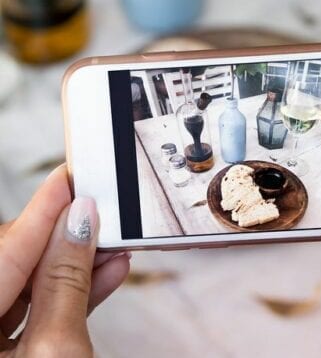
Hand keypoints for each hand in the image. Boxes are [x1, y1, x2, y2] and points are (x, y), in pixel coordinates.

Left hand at [0, 165, 129, 356]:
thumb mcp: (60, 353)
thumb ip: (66, 282)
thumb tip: (79, 223)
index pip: (3, 252)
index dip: (40, 211)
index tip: (68, 178)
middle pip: (11, 265)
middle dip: (60, 239)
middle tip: (96, 213)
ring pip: (25, 288)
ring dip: (72, 267)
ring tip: (112, 248)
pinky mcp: (6, 356)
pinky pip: (32, 315)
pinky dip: (68, 296)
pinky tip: (103, 275)